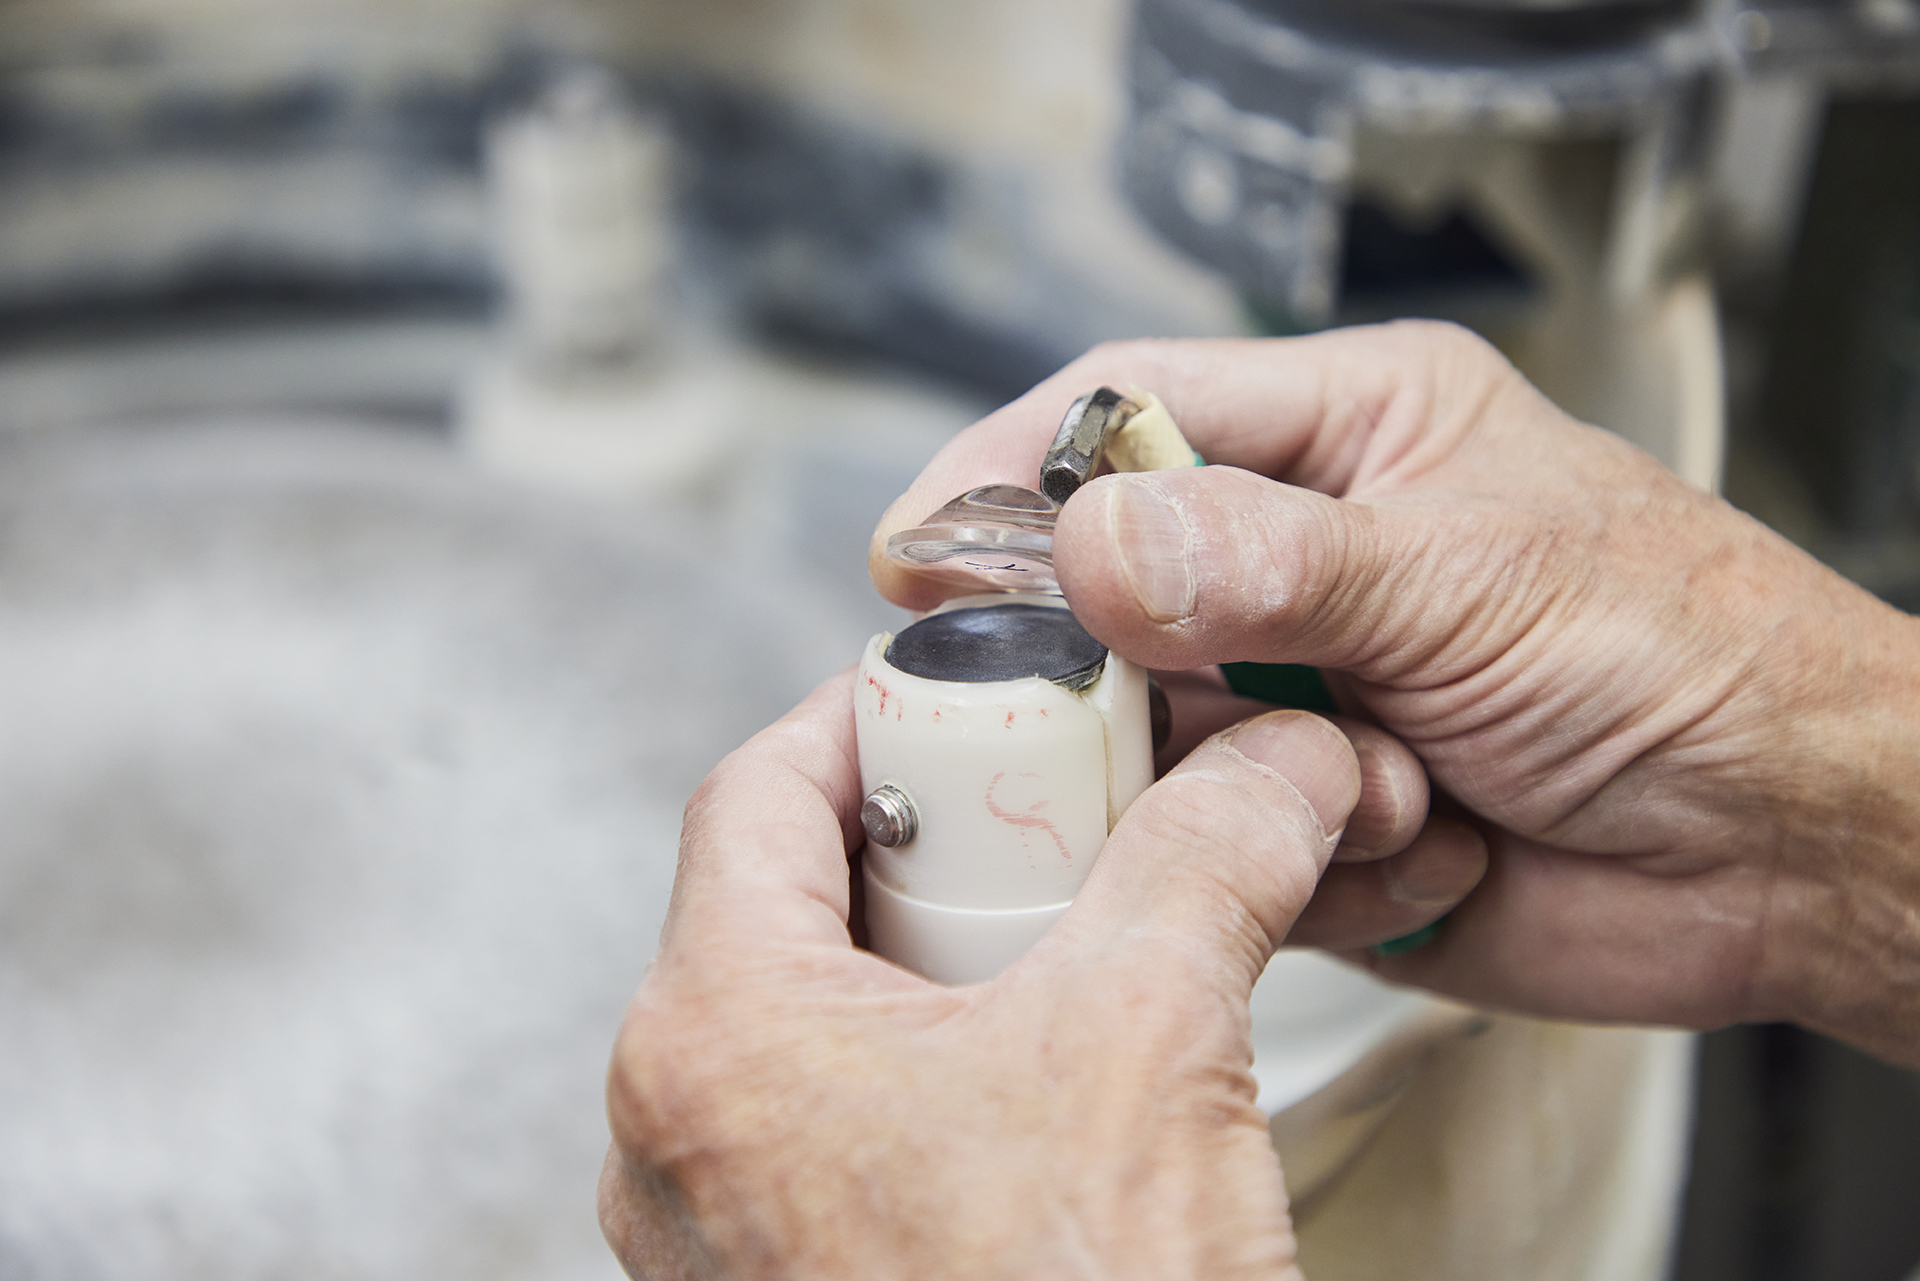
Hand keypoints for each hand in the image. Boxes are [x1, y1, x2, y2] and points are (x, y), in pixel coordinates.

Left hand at [601, 673, 1361, 1279]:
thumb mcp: (1153, 1046)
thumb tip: (1275, 761)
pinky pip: (850, 1122)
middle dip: (945, 842)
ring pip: (831, 1016)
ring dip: (957, 960)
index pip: (763, 791)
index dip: (874, 713)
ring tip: (1083, 943)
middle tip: (1059, 813)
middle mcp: (681, 1133)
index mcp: (712, 1039)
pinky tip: (1059, 1073)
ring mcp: (725, 1229)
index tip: (968, 688)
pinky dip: (949, 1065)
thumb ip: (1209, 859)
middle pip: (798, 900)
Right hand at [870, 322, 1919, 1067]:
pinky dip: (1306, 862)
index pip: (1131, 406)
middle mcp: (1307, 555)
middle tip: (1117, 719)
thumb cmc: (1680, 657)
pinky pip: (1217, 840)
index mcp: (1349, 430)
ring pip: (1155, 733)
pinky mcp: (1311, 813)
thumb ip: (1268, 558)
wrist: (1793, 852)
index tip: (918, 549)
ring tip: (1393, 784)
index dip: (1012, 470)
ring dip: (1250, 781)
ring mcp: (1303, 687)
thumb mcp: (1466, 575)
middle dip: (1119, 668)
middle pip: (1109, 587)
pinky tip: (1431, 848)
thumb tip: (1086, 542)